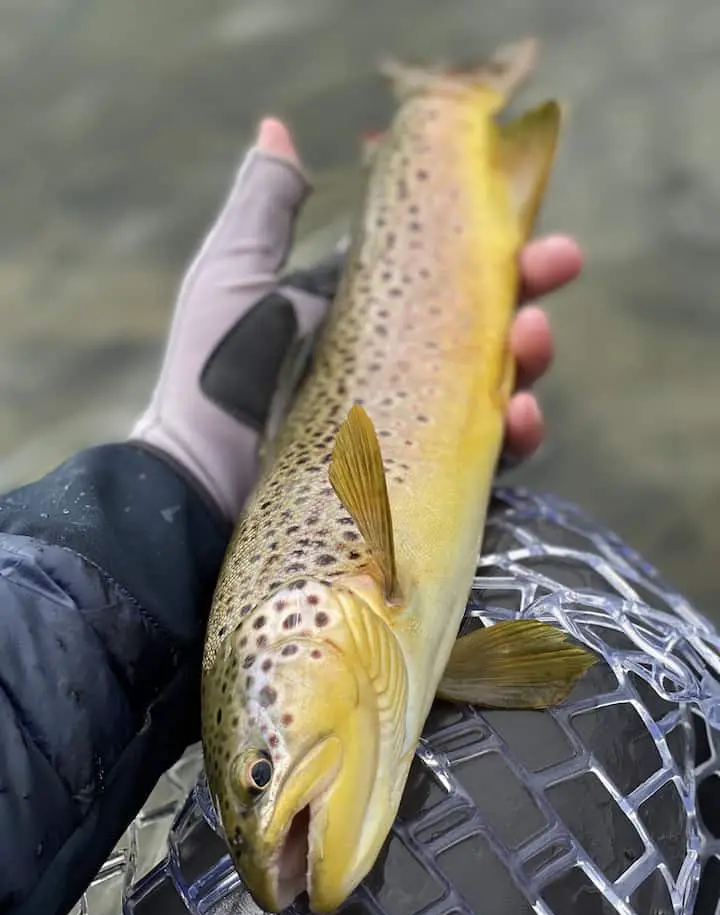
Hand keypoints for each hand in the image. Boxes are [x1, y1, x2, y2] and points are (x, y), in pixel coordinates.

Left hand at [131, 117, 581, 520]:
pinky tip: (517, 414)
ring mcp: (414, 418)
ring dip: (530, 355)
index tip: (524, 216)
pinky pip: (487, 455)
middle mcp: (400, 360)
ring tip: (530, 337)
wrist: (197, 483)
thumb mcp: (234, 279)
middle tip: (558, 261)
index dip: (492, 239)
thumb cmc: (212, 376)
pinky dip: (513, 433)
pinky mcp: (422, 473)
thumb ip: (264, 209)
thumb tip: (279, 131)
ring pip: (497, 381)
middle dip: (530, 285)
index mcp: (368, 310)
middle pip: (486, 318)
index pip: (445, 267)